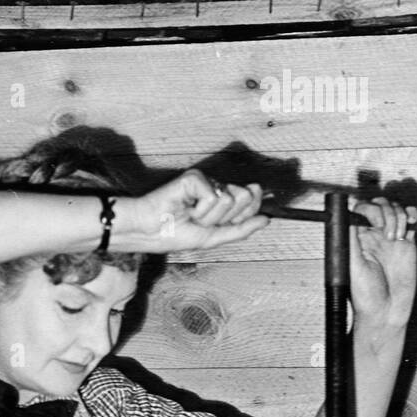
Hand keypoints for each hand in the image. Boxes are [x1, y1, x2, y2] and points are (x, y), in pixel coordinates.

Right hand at [131, 169, 269, 252]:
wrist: (150, 232)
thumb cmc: (175, 234)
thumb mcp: (213, 238)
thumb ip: (241, 229)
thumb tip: (267, 220)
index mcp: (223, 201)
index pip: (251, 201)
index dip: (248, 212)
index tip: (224, 223)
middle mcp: (218, 187)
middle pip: (244, 199)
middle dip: (223, 218)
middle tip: (201, 221)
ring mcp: (207, 181)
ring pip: (229, 200)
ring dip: (208, 217)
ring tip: (191, 216)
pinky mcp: (196, 178)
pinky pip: (214, 196)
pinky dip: (199, 210)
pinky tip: (185, 208)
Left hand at [348, 196, 416, 330]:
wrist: (386, 312)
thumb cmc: (365, 295)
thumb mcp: (354, 266)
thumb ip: (351, 240)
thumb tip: (346, 214)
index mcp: (357, 238)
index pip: (361, 210)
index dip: (370, 209)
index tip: (376, 223)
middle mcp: (373, 235)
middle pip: (380, 205)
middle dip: (386, 212)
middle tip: (388, 235)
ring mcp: (390, 237)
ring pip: (396, 209)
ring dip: (399, 216)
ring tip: (397, 239)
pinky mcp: (408, 242)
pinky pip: (411, 218)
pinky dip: (412, 213)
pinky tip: (411, 223)